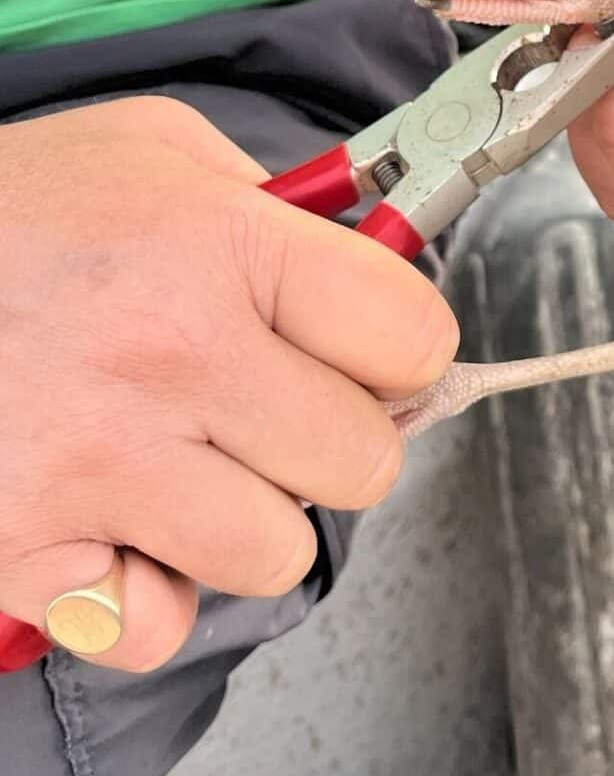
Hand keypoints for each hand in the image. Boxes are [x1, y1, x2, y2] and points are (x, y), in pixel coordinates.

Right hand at [0, 99, 458, 668]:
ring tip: (182, 465)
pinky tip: (112, 527)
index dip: (402, 349)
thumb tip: (364, 259)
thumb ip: (269, 200)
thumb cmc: (7, 206)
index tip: (370, 350)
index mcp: (222, 244)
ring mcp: (98, 463)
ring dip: (244, 519)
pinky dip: (143, 597)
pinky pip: (154, 628)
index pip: (411, 336)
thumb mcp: (150, 147)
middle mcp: (174, 357)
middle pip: (362, 462)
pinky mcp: (25, 552)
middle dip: (331, 440)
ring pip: (274, 553)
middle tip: (270, 411)